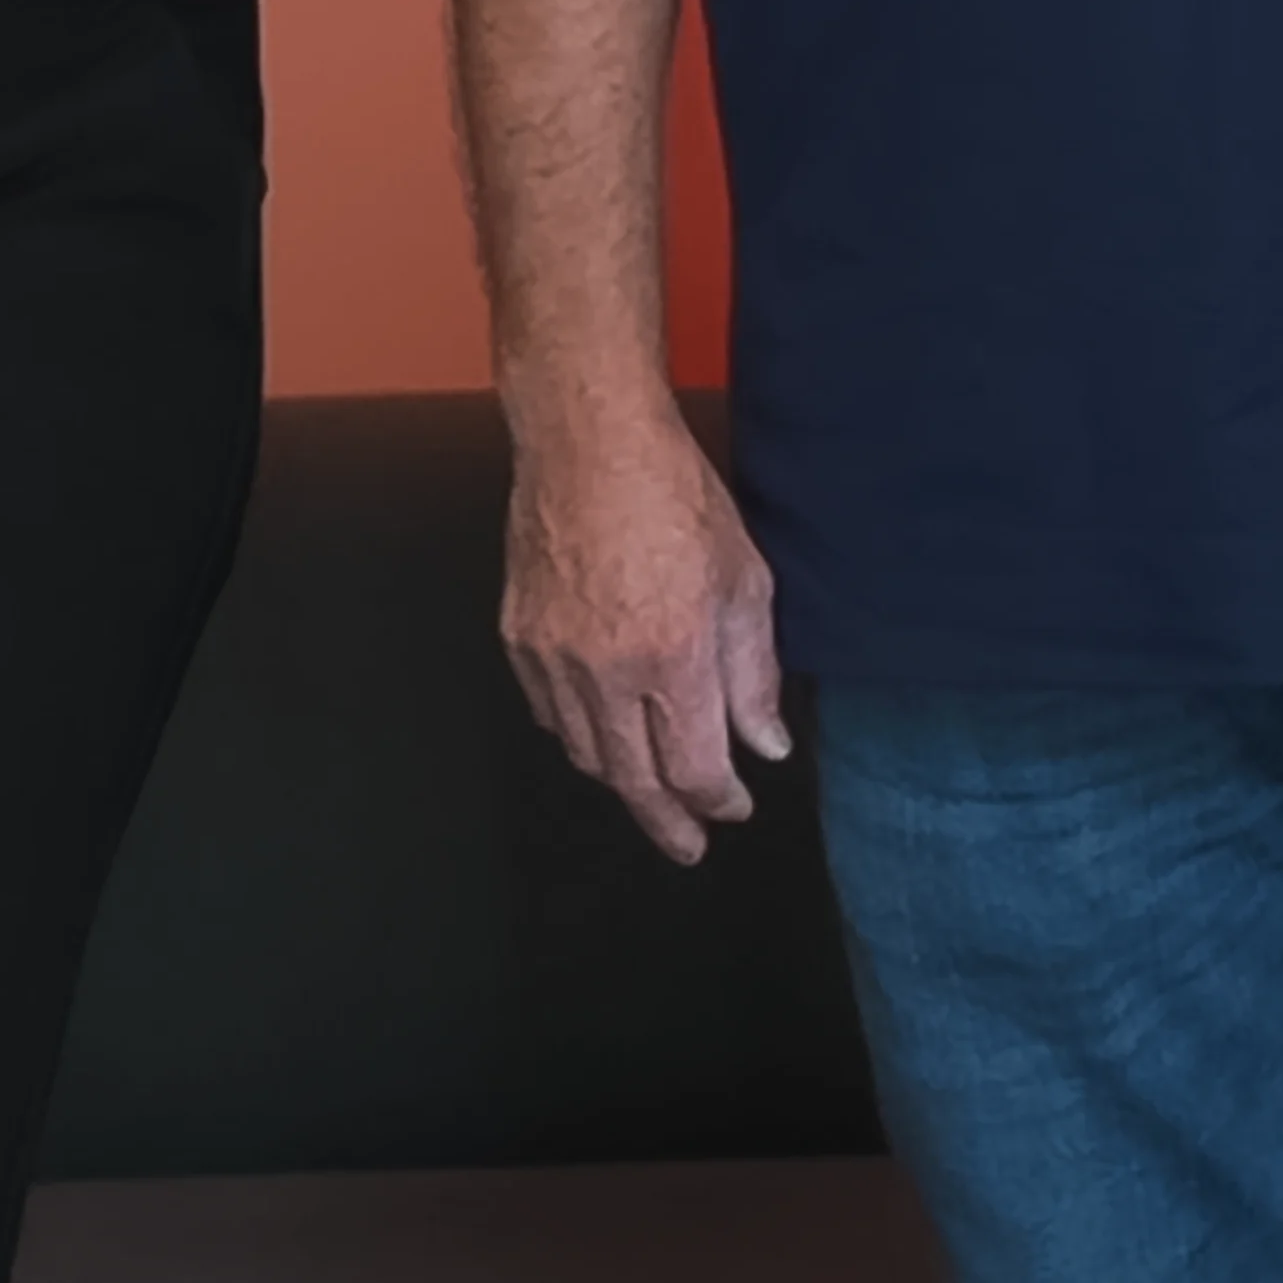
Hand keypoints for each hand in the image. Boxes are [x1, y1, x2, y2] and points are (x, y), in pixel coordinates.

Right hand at [498, 388, 787, 864]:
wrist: (588, 437)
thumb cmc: (672, 493)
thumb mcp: (744, 580)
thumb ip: (754, 674)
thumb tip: (764, 744)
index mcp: (672, 656)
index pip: (697, 768)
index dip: (721, 800)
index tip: (736, 805)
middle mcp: (606, 668)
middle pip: (635, 780)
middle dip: (669, 821)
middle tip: (690, 844)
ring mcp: (553, 654)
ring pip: (587, 753)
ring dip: (623, 780)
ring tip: (650, 789)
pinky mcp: (518, 633)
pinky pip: (547, 711)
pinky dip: (577, 734)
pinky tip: (601, 730)